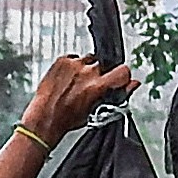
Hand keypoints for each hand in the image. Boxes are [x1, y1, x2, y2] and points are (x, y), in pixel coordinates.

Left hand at [19, 53, 134, 142]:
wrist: (44, 118)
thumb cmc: (67, 119)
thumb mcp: (97, 110)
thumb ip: (118, 95)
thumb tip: (134, 84)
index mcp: (98, 86)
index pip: (123, 70)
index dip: (122, 76)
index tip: (117, 80)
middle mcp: (87, 72)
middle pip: (104, 66)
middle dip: (100, 75)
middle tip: (89, 87)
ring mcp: (73, 64)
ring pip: (89, 60)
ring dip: (86, 69)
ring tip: (75, 85)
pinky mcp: (62, 60)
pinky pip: (74, 58)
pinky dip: (72, 67)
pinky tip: (66, 80)